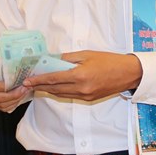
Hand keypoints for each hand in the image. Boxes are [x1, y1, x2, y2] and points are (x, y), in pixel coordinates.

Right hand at [0, 53, 32, 111]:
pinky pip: (1, 107)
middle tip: (24, 89)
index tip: (16, 84)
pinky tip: (19, 98)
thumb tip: (17, 58)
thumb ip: (4, 57)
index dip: (3, 87)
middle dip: (12, 95)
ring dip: (14, 100)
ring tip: (24, 93)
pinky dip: (11, 104)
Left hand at [22, 51, 140, 100]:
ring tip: (38, 85)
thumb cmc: (109, 61)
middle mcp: (81, 89)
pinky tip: (54, 87)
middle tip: (28, 83)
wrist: (128, 73)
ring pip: (61, 94)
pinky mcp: (89, 99)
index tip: (27, 80)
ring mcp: (85, 96)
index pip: (53, 79)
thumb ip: (68, 58)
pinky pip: (70, 96)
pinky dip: (60, 92)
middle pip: (55, 89)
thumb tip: (53, 59)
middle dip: (40, 86)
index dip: (39, 80)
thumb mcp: (87, 54)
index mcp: (80, 75)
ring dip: (49, 90)